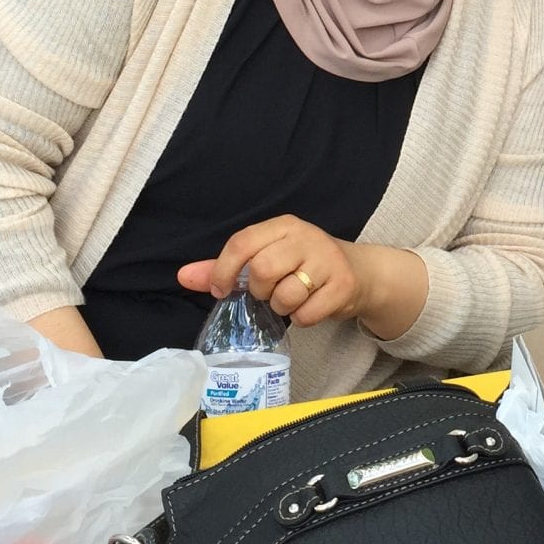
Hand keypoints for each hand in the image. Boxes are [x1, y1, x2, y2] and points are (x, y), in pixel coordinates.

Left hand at [178, 216, 363, 327]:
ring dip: (282, 307)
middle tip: (268, 292)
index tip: (221, 290)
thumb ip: (224, 267)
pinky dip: (303, 317)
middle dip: (259, 290)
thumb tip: (183, 276)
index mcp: (283, 226)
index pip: (242, 243)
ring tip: (292, 298)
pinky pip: (307, 313)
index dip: (223, 270)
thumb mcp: (267, 256)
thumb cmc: (303, 265)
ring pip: (285, 295)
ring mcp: (327, 260)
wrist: (359, 273)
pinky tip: (311, 305)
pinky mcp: (343, 285)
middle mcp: (306, 237)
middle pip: (262, 270)